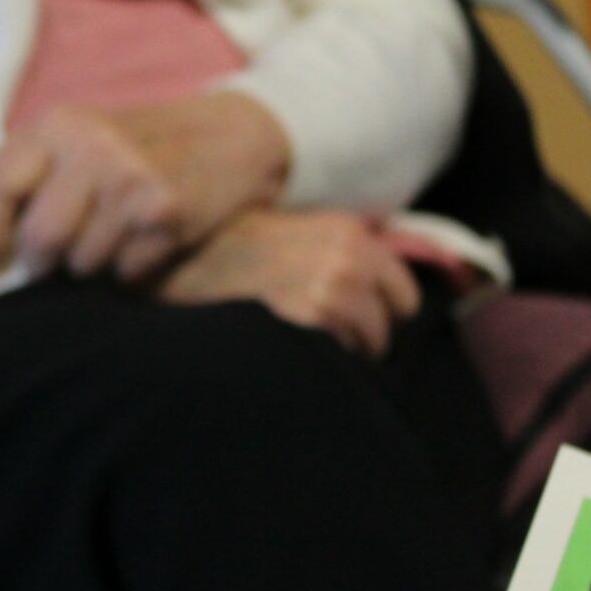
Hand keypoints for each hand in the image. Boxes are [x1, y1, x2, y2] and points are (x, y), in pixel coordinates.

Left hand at [0, 91, 289, 282]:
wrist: (227, 135)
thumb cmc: (135, 146)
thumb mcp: (78, 138)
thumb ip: (28, 175)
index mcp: (58, 124)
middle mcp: (93, 146)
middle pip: (40, 238)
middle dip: (41, 263)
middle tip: (51, 262)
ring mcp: (133, 178)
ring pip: (82, 262)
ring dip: (89, 265)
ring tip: (109, 236)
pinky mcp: (168, 212)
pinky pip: (125, 272)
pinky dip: (129, 268)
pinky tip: (144, 240)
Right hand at [154, 208, 417, 357]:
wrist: (185, 259)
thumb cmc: (235, 247)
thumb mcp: (298, 228)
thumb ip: (342, 249)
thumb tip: (379, 279)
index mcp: (351, 234)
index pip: (404, 294)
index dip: (383, 310)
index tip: (359, 317)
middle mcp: (349, 260)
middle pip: (388, 325)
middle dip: (365, 334)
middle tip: (328, 334)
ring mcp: (331, 292)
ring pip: (367, 345)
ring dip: (342, 351)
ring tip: (307, 342)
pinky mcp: (309, 321)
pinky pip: (337, 358)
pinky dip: (321, 362)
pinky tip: (291, 347)